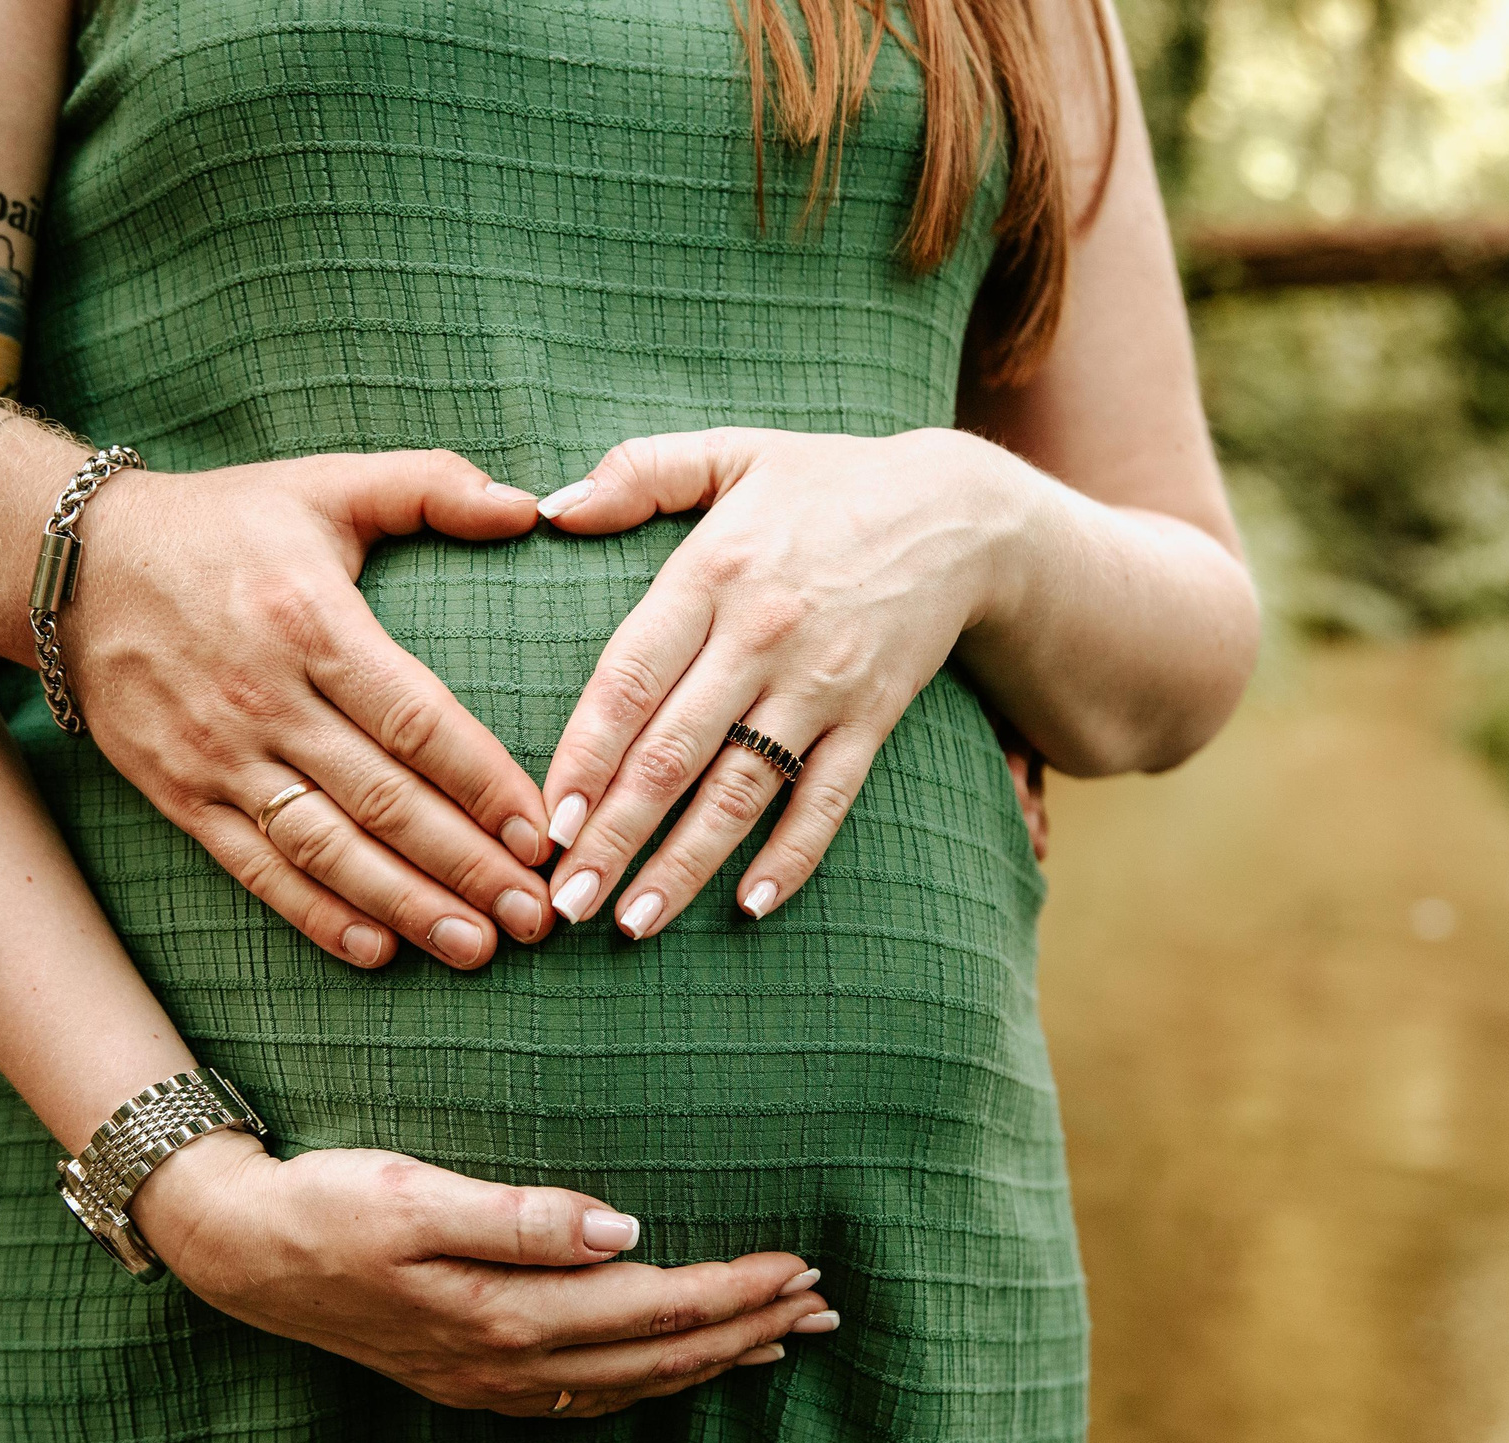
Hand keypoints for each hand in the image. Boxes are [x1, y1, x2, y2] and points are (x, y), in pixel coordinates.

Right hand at [66, 450, 557, 971]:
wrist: (72, 564)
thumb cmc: (221, 523)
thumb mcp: (323, 483)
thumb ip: (431, 484)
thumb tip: (531, 506)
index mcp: (311, 622)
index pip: (416, 722)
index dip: (482, 784)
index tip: (540, 832)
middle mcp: (265, 699)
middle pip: (383, 800)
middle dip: (466, 866)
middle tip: (535, 916)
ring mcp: (219, 756)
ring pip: (326, 848)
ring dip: (405, 905)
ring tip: (475, 946)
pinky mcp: (179, 795)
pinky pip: (255, 868)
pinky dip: (316, 915)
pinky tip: (377, 949)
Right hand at [131, 1134, 838, 1418]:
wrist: (239, 1251)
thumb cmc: (327, 1204)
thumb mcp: (414, 1192)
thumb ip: (519, 1217)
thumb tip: (623, 1229)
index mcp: (504, 1313)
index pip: (654, 1307)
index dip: (735, 1289)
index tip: (802, 1264)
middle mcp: (505, 1362)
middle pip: (658, 1354)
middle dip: (748, 1328)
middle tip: (823, 1305)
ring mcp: (488, 1380)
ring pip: (629, 1382)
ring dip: (712, 1360)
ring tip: (780, 1339)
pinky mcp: (470, 1376)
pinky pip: (586, 1394)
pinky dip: (650, 1380)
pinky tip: (676, 1367)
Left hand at [532, 427, 1042, 934]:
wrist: (962, 511)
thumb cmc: (828, 483)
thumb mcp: (733, 450)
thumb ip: (638, 472)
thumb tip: (551, 508)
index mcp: (712, 570)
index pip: (630, 676)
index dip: (584, 753)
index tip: (545, 818)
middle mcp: (764, 635)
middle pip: (673, 754)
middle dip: (613, 837)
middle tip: (562, 904)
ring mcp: (822, 685)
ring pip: (741, 792)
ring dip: (683, 866)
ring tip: (630, 926)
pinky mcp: (874, 718)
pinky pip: (828, 800)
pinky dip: (792, 858)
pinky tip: (749, 908)